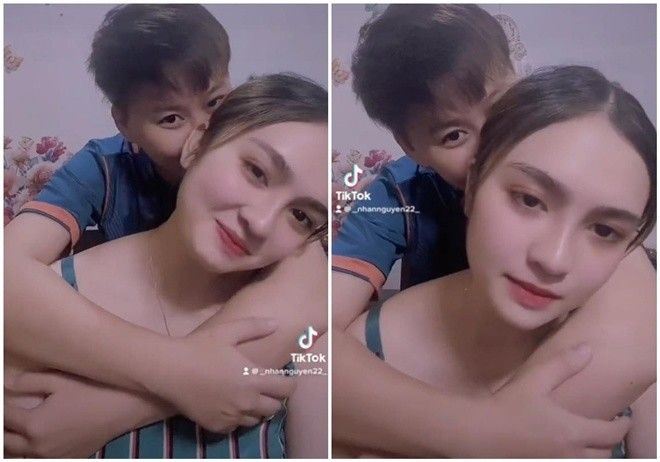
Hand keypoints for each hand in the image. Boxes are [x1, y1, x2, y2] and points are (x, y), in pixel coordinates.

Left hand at [4, 370, 153, 457]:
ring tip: (17, 426)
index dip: (0, 404)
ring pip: (20, 454)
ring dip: (14, 440)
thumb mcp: (59, 381)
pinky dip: (31, 449)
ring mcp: (54, 456)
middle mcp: (39, 447)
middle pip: (5, 441)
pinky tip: (37, 436)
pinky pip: (39, 458)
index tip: (3, 394)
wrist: (127, 407)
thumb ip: (28, 382)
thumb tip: (6, 383)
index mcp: (34, 425)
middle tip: (7, 414)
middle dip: (3, 425)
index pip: (2, 416)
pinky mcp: (68, 458)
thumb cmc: (95, 390)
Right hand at [147, 317, 295, 433]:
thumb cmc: (199, 347)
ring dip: (257, 409)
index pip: (286, 389)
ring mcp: (231, 416)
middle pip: (274, 408)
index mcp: (253, 378)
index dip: (290, 383)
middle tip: (267, 387)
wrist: (168, 370)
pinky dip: (237, 419)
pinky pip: (235, 427)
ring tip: (249, 396)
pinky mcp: (216, 425)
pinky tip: (230, 405)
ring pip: (255, 419)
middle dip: (275, 397)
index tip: (285, 378)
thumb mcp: (228, 331)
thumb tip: (276, 323)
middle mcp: (246, 401)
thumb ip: (255, 327)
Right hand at [461, 344, 631, 457]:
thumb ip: (563, 365)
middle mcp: (570, 455)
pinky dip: (572, 458)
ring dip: (591, 453)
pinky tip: (561, 448)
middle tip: (603, 429)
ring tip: (584, 441)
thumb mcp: (535, 381)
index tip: (624, 419)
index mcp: (572, 432)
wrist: (479, 433)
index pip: (611, 433)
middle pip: (604, 454)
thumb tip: (588, 350)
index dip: (622, 425)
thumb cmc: (507, 406)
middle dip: (607, 442)